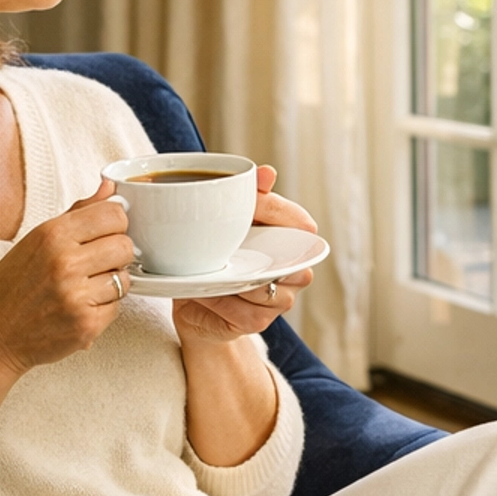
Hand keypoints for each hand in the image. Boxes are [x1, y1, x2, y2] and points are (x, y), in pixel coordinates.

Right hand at [0, 180, 135, 377]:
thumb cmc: (9, 288)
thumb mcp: (35, 240)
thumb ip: (77, 213)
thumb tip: (109, 187)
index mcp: (52, 234)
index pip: (114, 214)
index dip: (115, 224)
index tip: (104, 233)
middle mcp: (65, 262)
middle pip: (125, 245)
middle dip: (116, 254)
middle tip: (96, 264)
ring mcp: (77, 296)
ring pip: (125, 278)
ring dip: (111, 283)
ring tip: (85, 287)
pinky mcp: (86, 325)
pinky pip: (117, 307)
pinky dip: (104, 308)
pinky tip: (80, 307)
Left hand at [173, 166, 314, 344]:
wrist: (194, 301)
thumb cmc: (219, 253)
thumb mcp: (231, 219)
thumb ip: (251, 194)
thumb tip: (267, 173)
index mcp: (293, 240)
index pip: (302, 223)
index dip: (275, 211)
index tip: (243, 204)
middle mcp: (295, 271)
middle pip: (292, 261)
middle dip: (253, 250)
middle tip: (222, 242)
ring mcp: (280, 300)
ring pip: (264, 287)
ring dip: (231, 278)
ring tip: (205, 268)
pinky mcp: (258, 322)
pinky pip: (243, 310)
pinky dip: (218, 299)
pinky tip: (203, 291)